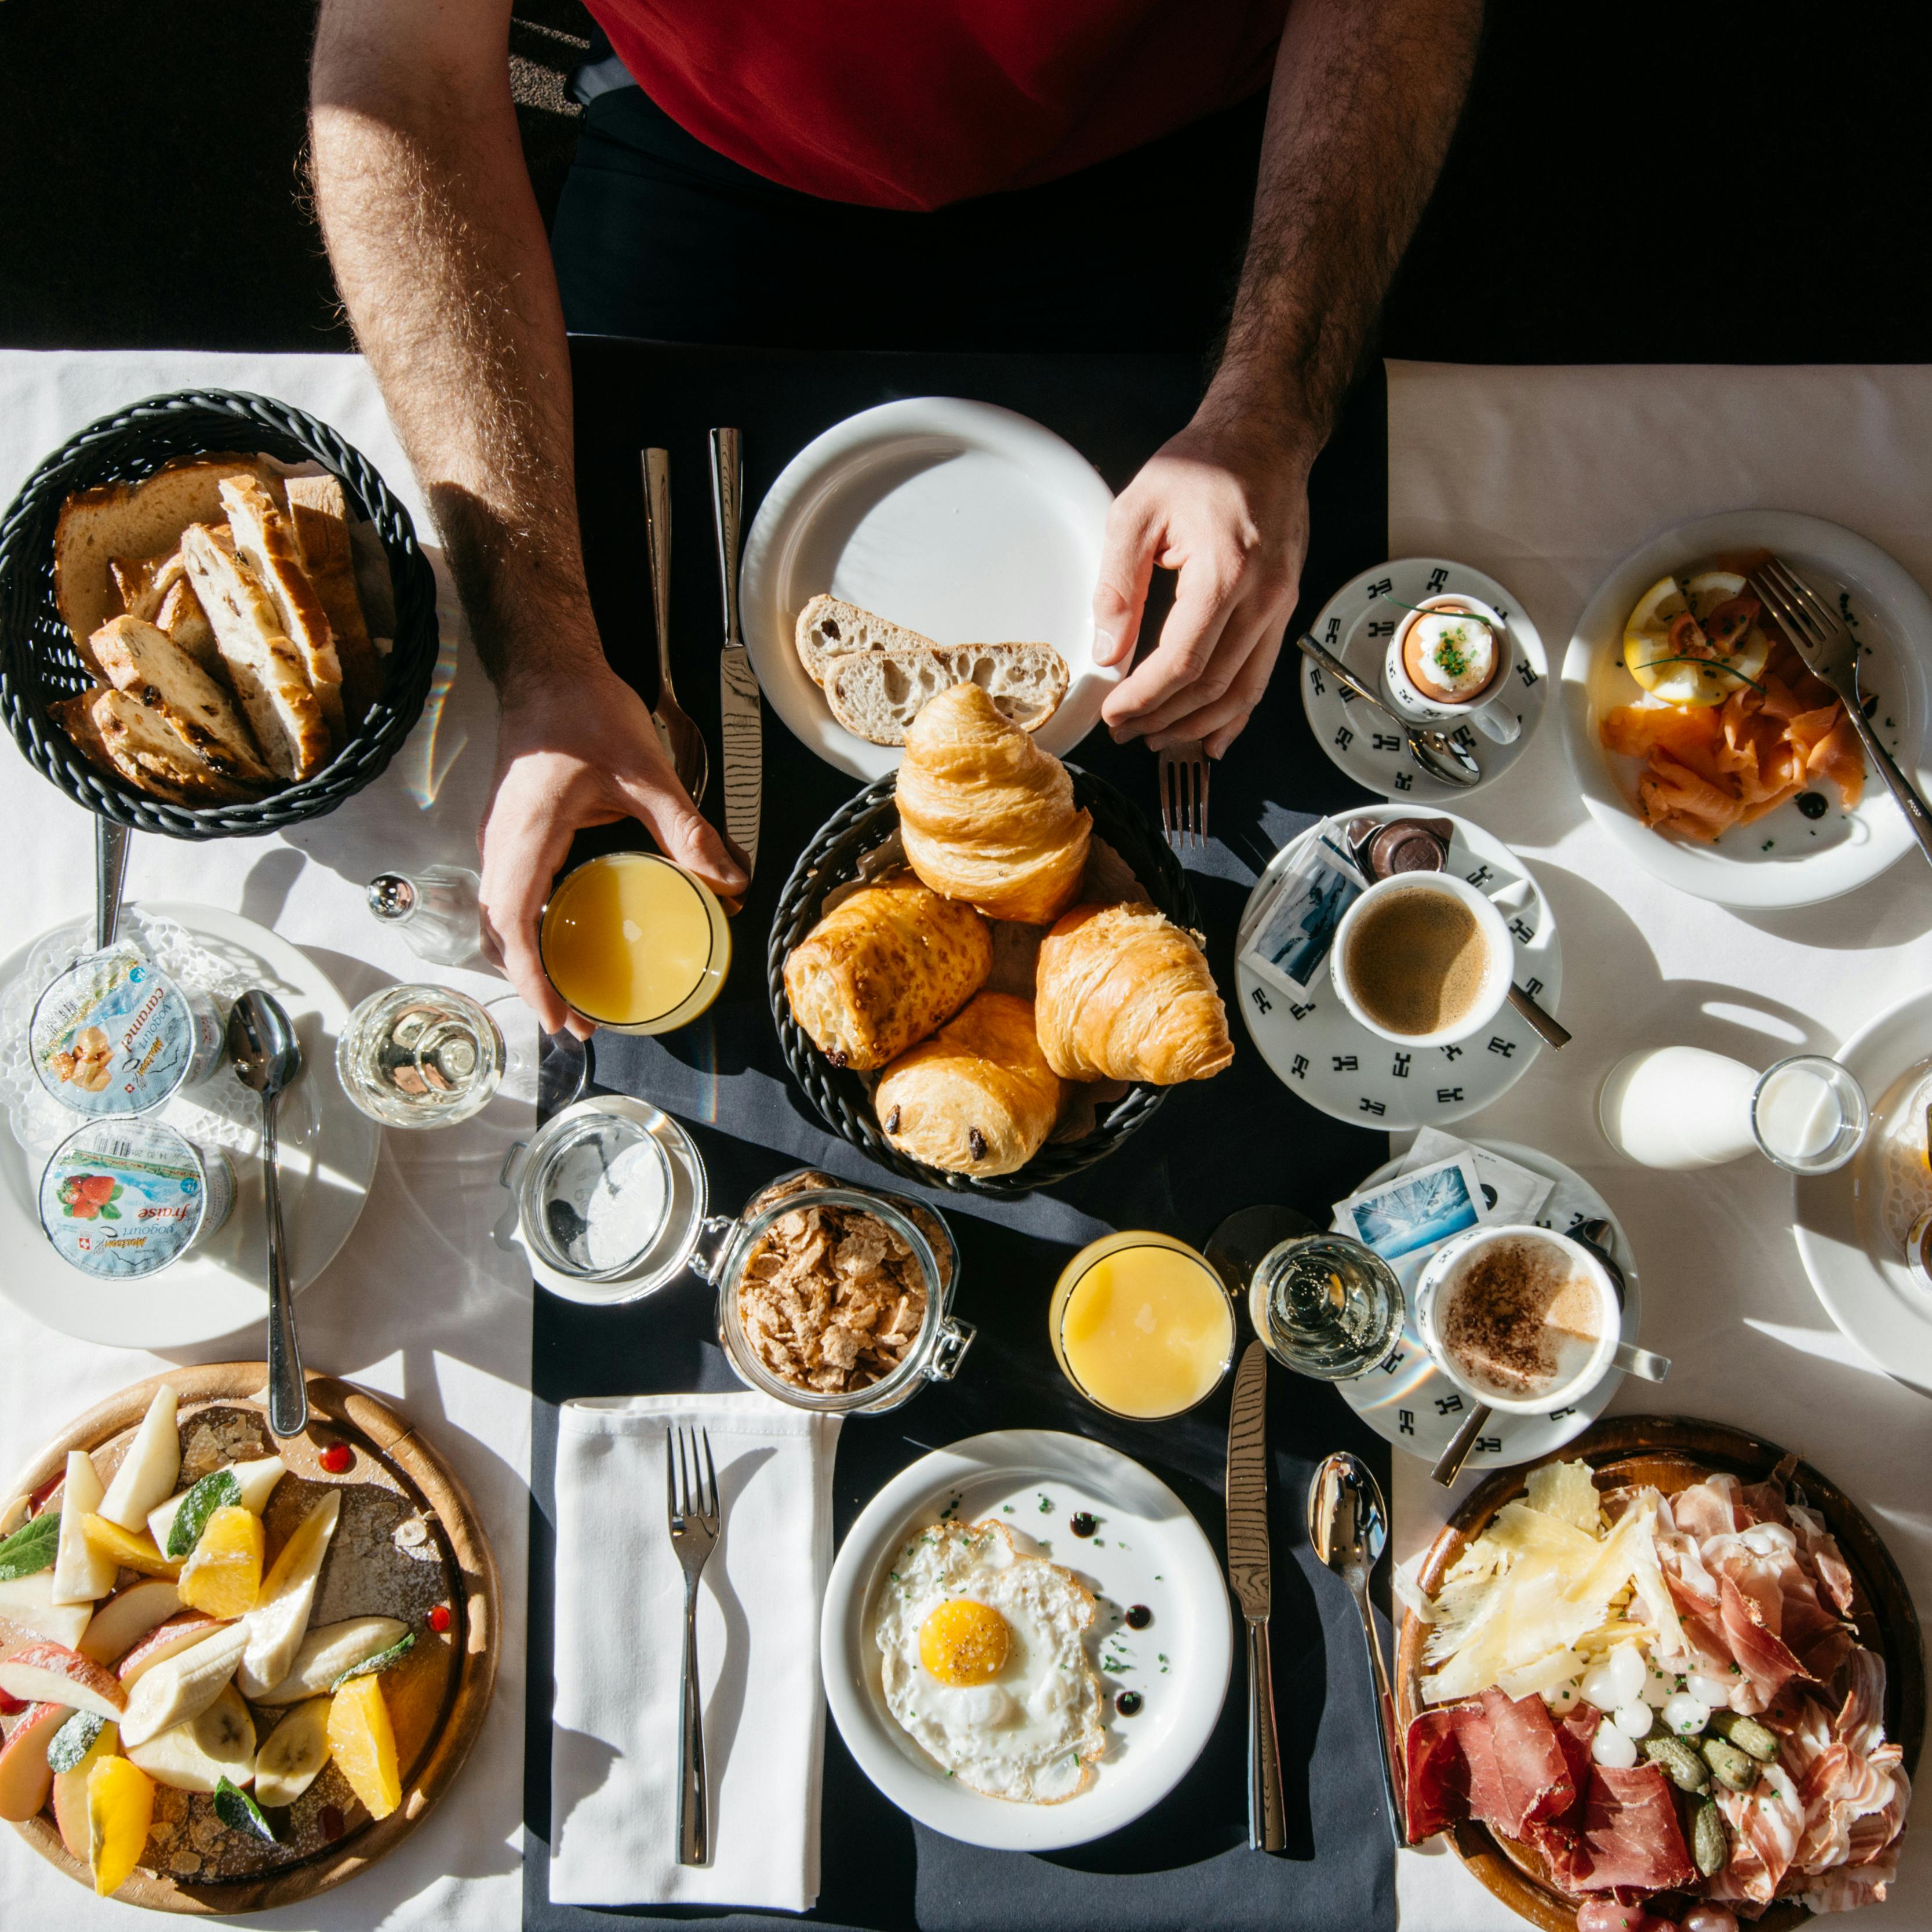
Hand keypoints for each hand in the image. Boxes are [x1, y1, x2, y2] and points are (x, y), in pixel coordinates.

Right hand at [477, 664, 745, 1036]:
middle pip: (499, 933)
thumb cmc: (583, 709)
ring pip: (497, 915)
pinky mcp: (509, 829)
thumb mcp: (647, 773)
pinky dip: (526, 927)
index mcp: (526, 835)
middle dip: (534, 984)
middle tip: (577, 1021)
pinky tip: (560, 937)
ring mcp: (500, 836)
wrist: (548, 665)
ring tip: (567, 991)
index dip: (534, 981)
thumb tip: (729, 879)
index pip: (515, 926)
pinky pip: (507, 892)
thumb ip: (687, 830)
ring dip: (526, 958)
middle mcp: (502, 842)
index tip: (562, 1019)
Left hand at [1092, 403, 1313, 757]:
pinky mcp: (1284, 607)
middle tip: (1123, 731)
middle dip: (1163, 719)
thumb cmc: (1202, 464)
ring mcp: (1280, 605)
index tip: (1112, 714)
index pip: (1182, 661)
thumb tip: (1107, 651)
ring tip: (1156, 739)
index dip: (1144, 698)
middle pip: (1211, 686)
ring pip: (1241, 691)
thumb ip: (1118, 585)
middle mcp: (1262, 596)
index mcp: (1224, 572)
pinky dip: (1235, 713)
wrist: (1264, 437)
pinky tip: (1211, 737)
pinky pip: (1261, 674)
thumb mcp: (1136, 511)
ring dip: (1196, 725)